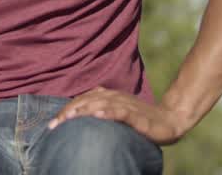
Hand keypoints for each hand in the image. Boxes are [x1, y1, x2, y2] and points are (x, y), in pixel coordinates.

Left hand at [48, 87, 192, 144]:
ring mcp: (126, 105)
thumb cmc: (139, 118)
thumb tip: (74, 120)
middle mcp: (114, 97)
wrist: (170, 119)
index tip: (52, 124)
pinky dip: (109, 112)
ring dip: (84, 109)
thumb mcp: (115, 113)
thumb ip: (98, 111)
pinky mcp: (138, 115)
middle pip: (86, 101)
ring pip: (101, 104)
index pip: (81, 101)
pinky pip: (121, 112)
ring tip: (70, 117)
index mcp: (106, 96)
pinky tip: (98, 115)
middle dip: (69, 111)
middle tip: (55, 123)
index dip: (66, 111)